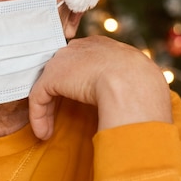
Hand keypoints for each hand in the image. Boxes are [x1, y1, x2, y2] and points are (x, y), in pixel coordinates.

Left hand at [28, 35, 171, 139]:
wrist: (131, 80)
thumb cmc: (141, 83)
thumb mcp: (135, 78)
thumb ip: (125, 82)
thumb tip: (129, 98)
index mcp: (100, 46)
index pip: (81, 59)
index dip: (77, 80)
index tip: (78, 99)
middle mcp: (78, 48)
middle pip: (61, 70)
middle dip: (58, 92)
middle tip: (59, 114)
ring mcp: (63, 61)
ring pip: (48, 86)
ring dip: (46, 111)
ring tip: (48, 131)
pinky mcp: (51, 78)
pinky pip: (39, 98)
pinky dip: (38, 117)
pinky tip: (44, 133)